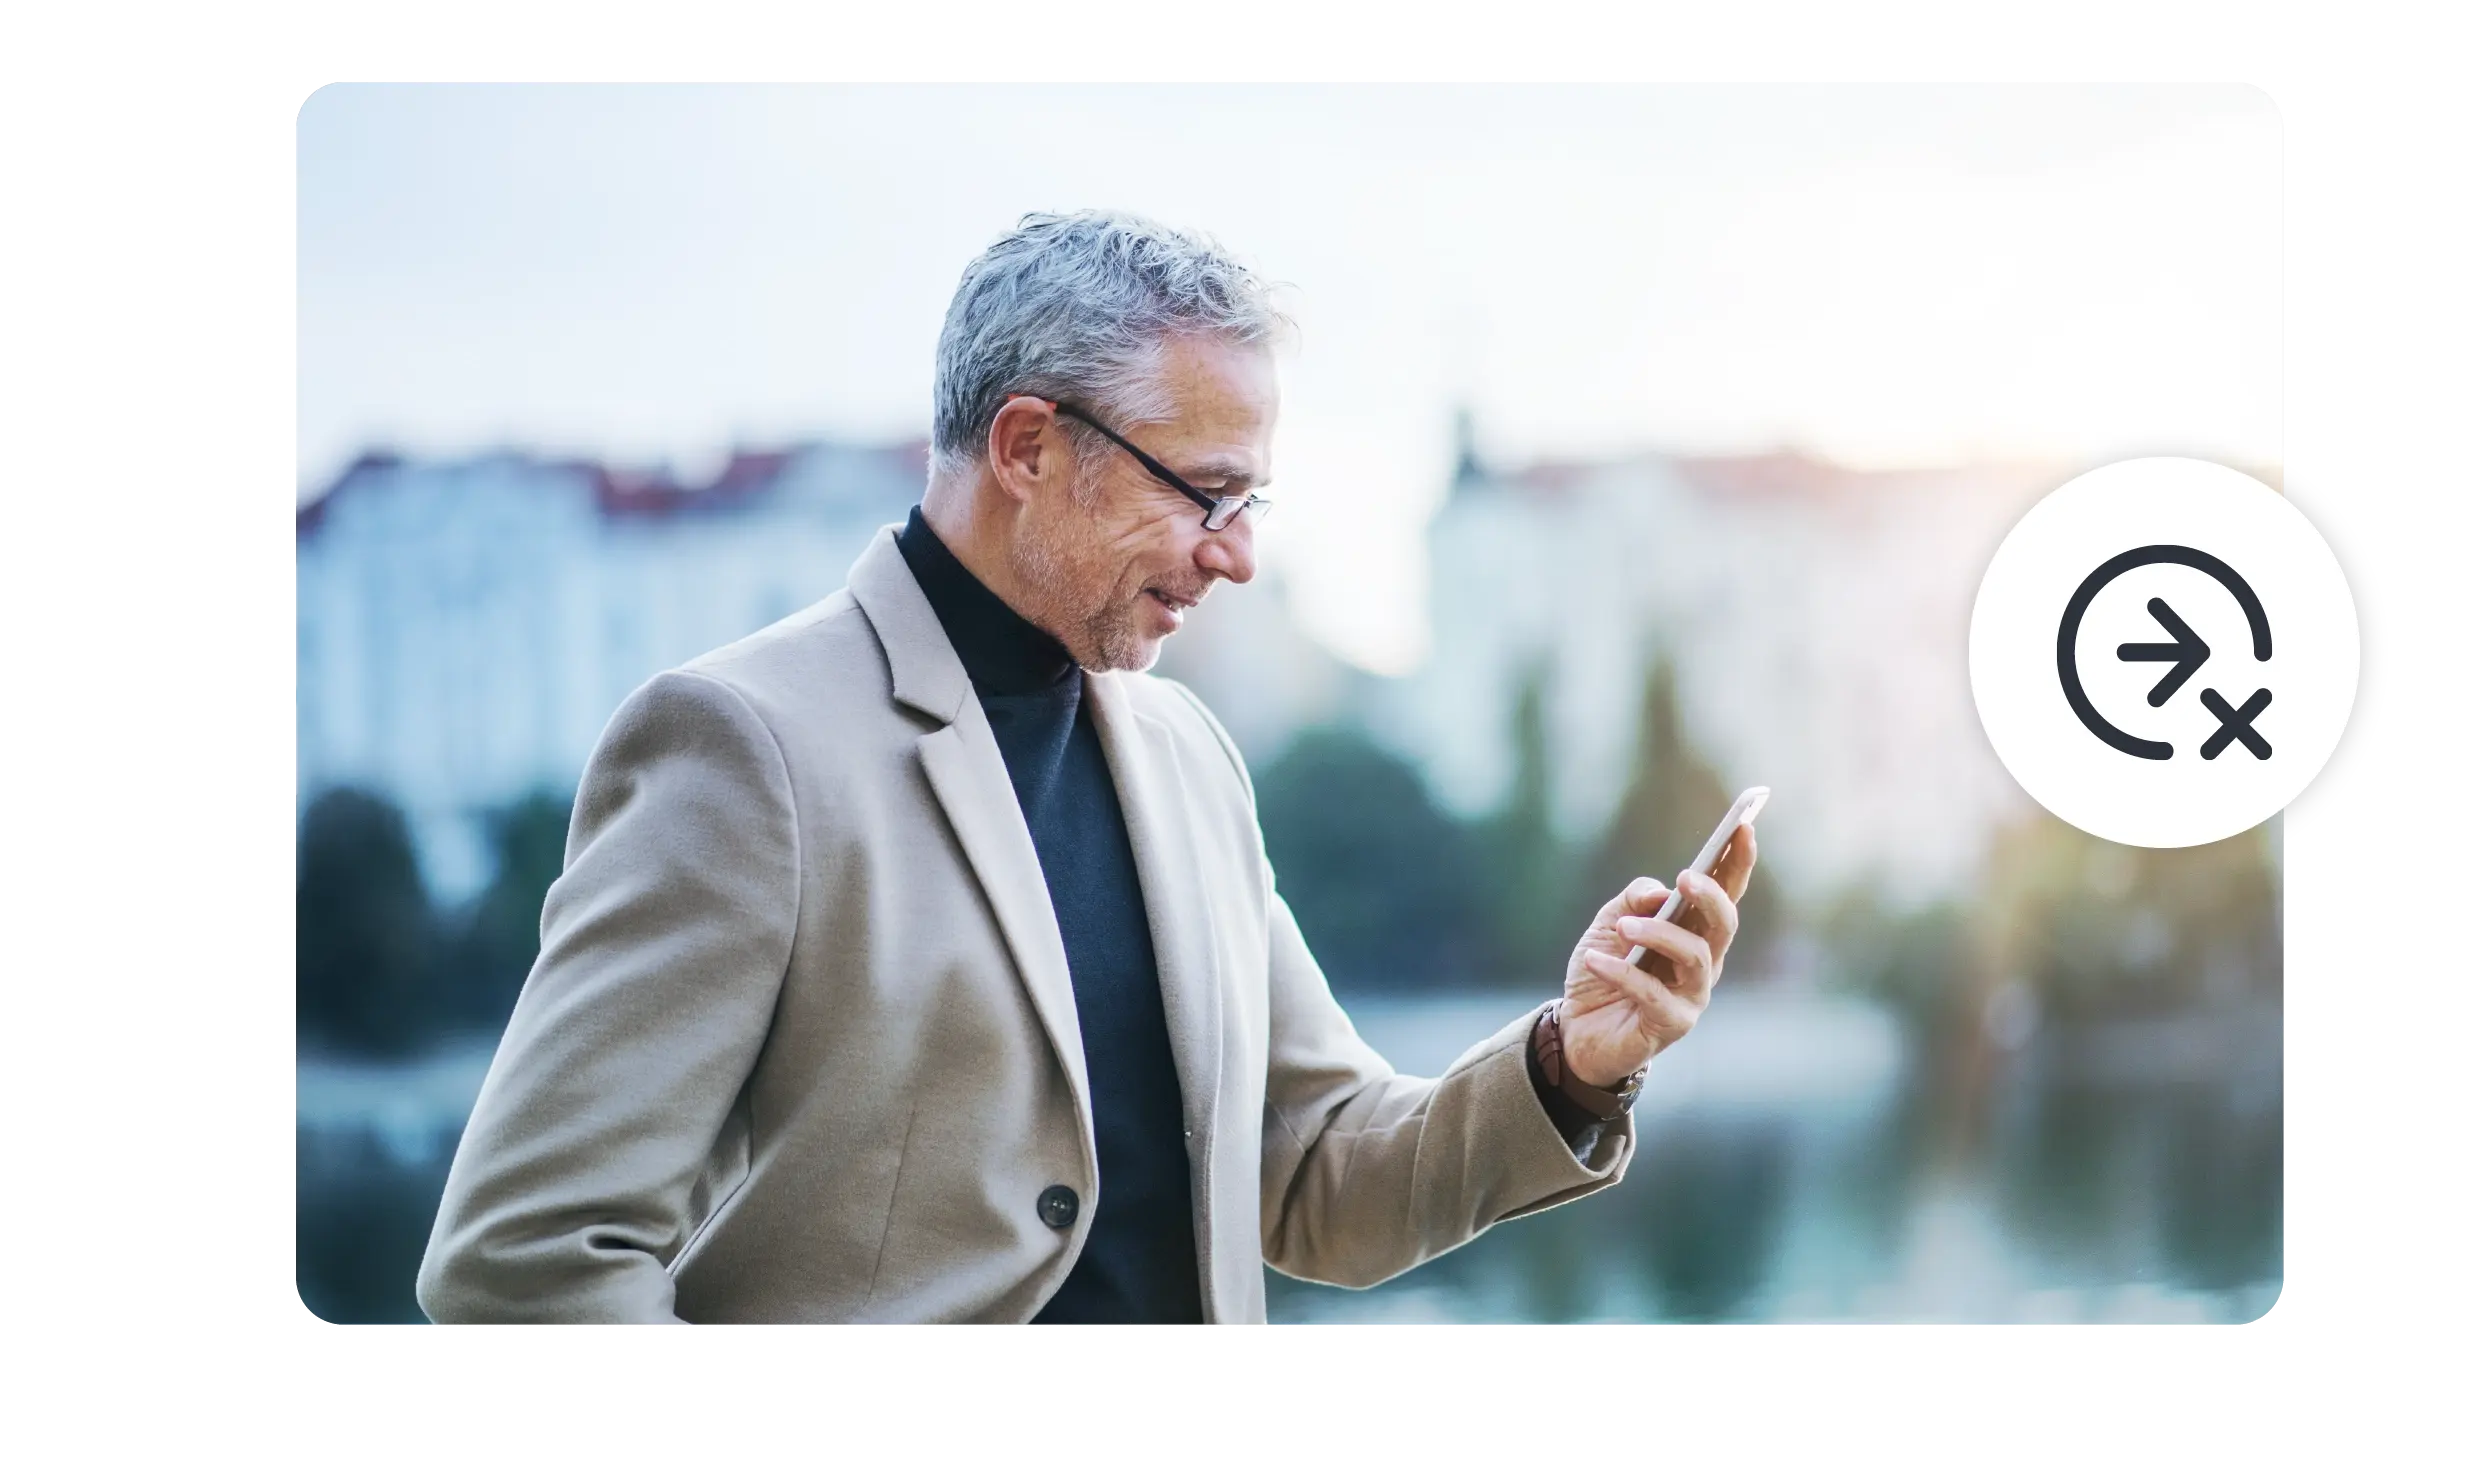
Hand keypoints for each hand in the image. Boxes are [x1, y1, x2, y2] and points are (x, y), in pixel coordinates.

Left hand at [1558, 822, 1756, 1087]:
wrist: (1576, 1028)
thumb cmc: (1602, 969)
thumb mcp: (1609, 923)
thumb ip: (1634, 900)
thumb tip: (1660, 894)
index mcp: (1695, 930)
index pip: (1726, 891)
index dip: (1738, 860)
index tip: (1743, 825)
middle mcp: (1703, 961)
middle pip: (1725, 924)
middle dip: (1711, 896)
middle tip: (1685, 878)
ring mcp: (1693, 995)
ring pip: (1695, 956)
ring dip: (1659, 935)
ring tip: (1624, 926)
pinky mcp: (1672, 1024)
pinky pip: (1653, 994)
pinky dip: (1622, 972)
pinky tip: (1594, 960)